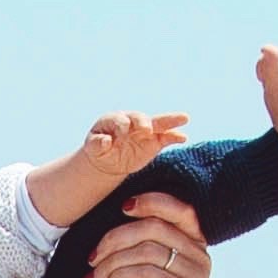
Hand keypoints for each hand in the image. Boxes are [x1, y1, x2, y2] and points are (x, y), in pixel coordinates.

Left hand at [74, 107, 193, 176]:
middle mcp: (132, 122)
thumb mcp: (93, 148)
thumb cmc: (99, 150)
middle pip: (140, 118)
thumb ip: (96, 143)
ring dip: (170, 121)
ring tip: (184, 118)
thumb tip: (104, 141)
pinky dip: (175, 136)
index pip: (120, 120)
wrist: (109, 160)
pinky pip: (166, 138)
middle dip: (143, 122)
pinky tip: (183, 138)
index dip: (121, 126)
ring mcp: (145, 131)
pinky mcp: (154, 142)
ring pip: (158, 123)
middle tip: (145, 129)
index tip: (121, 135)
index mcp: (115, 120)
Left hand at [78, 198, 213, 277]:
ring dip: (111, 263)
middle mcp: (202, 257)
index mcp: (195, 244)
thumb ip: (143, 243)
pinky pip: (147, 274)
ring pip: (147, 251)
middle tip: (91, 259)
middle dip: (114, 239)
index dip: (151, 201)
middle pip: (154, 228)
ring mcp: (199, 277)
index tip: (120, 207)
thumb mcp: (146, 270)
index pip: (179, 209)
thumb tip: (116, 209)